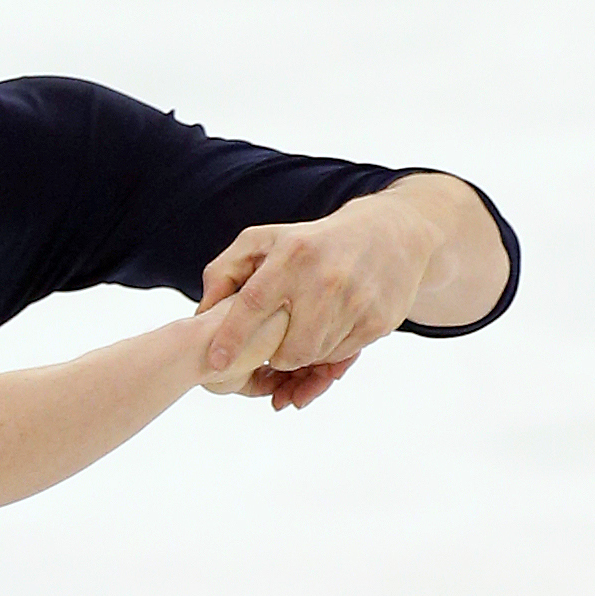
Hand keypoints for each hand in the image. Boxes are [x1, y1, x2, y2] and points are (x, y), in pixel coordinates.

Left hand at [197, 191, 441, 405]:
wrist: (392, 233)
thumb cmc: (312, 241)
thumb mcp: (264, 241)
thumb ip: (225, 271)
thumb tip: (202, 312)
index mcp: (293, 255)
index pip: (254, 304)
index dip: (232, 337)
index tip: (216, 362)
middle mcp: (327, 279)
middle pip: (289, 350)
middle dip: (275, 358)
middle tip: (273, 349)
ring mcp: (357, 301)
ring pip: (314, 356)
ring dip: (303, 355)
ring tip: (302, 334)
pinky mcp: (379, 320)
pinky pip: (340, 356)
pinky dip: (328, 351)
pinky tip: (328, 329)